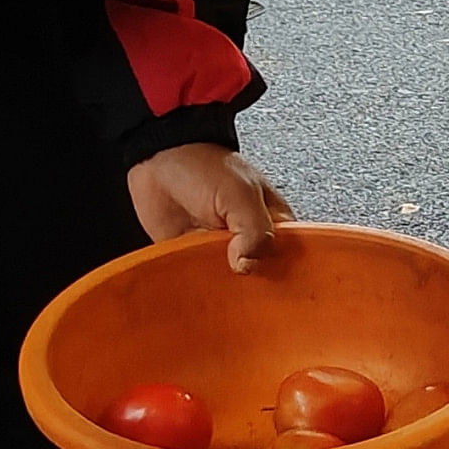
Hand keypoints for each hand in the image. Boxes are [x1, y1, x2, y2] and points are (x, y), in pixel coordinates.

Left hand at [129, 143, 293, 273]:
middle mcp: (251, 240)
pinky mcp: (195, 259)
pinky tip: (198, 284)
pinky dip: (199, 285)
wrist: (156, 161)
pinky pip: (202, 281)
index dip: (285, 271)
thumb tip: (250, 265)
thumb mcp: (240, 193)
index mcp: (273, 221)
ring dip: (224, 287)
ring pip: (232, 283)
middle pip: (263, 276)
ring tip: (216, 284)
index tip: (269, 278)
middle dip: (253, 284)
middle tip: (239, 282)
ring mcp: (222, 252)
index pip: (291, 256)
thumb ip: (255, 230)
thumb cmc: (203, 165)